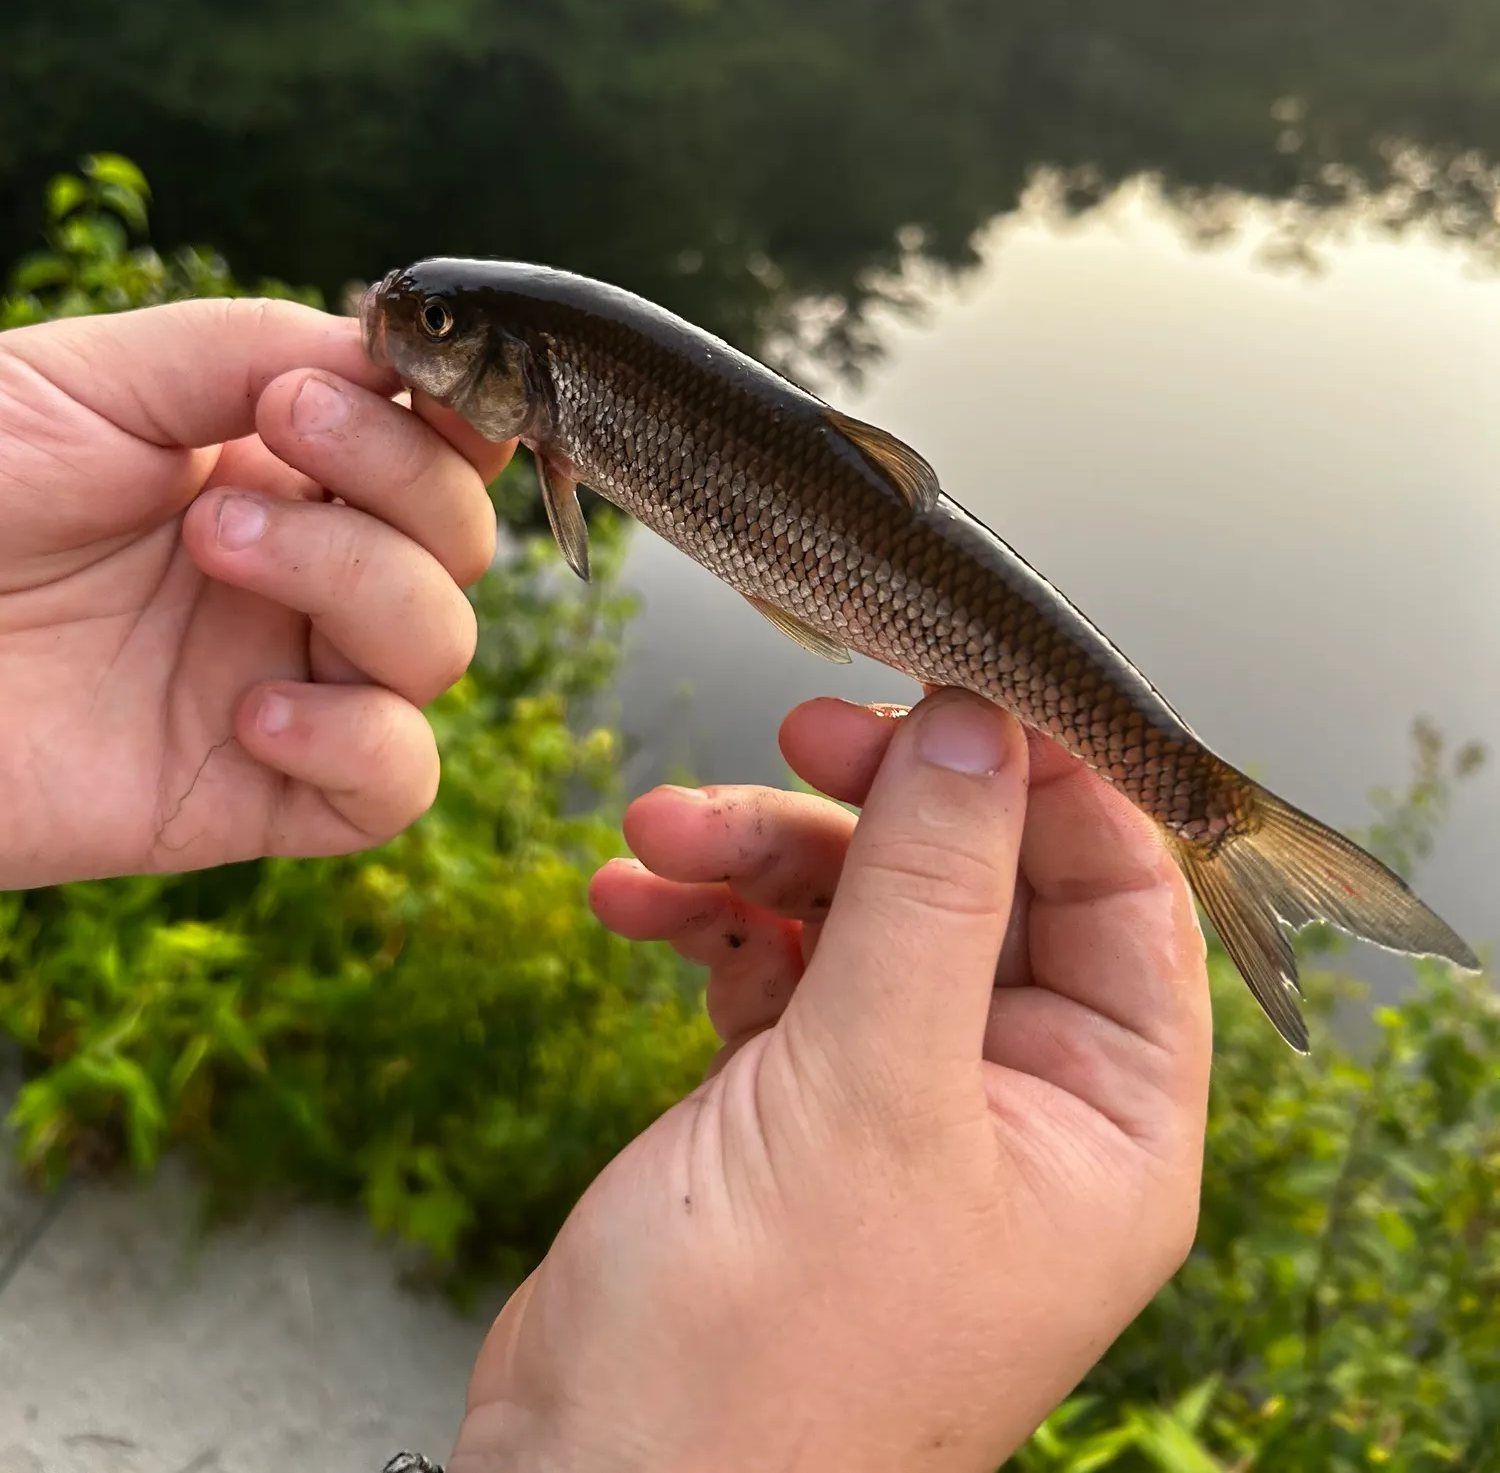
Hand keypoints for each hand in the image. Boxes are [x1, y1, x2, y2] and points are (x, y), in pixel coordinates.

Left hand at [0, 298, 514, 890]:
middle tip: (250, 454)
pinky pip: (396, 783)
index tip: (371, 378)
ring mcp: (291, 683)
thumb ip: (247, 347)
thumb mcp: (86, 381)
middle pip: (460, 545)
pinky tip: (250, 713)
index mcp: (280, 474)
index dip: (449, 418)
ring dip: (358, 584)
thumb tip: (386, 359)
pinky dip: (358, 740)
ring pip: (440, 650)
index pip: (443, 449)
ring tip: (211, 552)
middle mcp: (302, 579)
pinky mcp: (261, 795)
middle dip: (390, 487)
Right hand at [453, 689, 1212, 1472]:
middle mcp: (1015, 1101)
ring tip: (662, 834)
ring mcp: (899, 1095)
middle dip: (870, 805)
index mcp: (1104, 1119)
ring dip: (758, 855)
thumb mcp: (869, 1091)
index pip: (1122, 890)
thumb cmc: (758, 1366)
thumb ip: (930, 892)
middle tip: (795, 740)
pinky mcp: (797, 1099)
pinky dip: (708, 918)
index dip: (1044, 776)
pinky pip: (774, 962)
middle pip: (971, 880)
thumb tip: (980, 726)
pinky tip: (632, 902)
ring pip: (857, 909)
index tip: (954, 683)